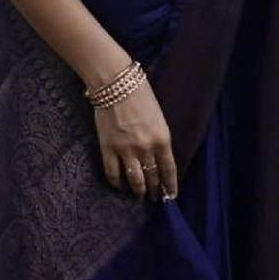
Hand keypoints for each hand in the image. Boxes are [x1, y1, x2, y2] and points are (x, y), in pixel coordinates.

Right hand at [93, 77, 178, 202]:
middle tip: (155, 197)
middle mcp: (146, 149)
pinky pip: (113, 174)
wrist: (115, 82)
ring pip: (135, 181)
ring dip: (138, 191)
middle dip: (155, 189)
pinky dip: (116, 183)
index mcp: (162, 138)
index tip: (171, 196)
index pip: (169, 170)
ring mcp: (126, 151)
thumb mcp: (158, 116)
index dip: (170, 186)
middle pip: (153, 177)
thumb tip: (158, 155)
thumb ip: (159, 137)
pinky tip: (119, 186)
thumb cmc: (140, 93)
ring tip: (139, 195)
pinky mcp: (108, 149)